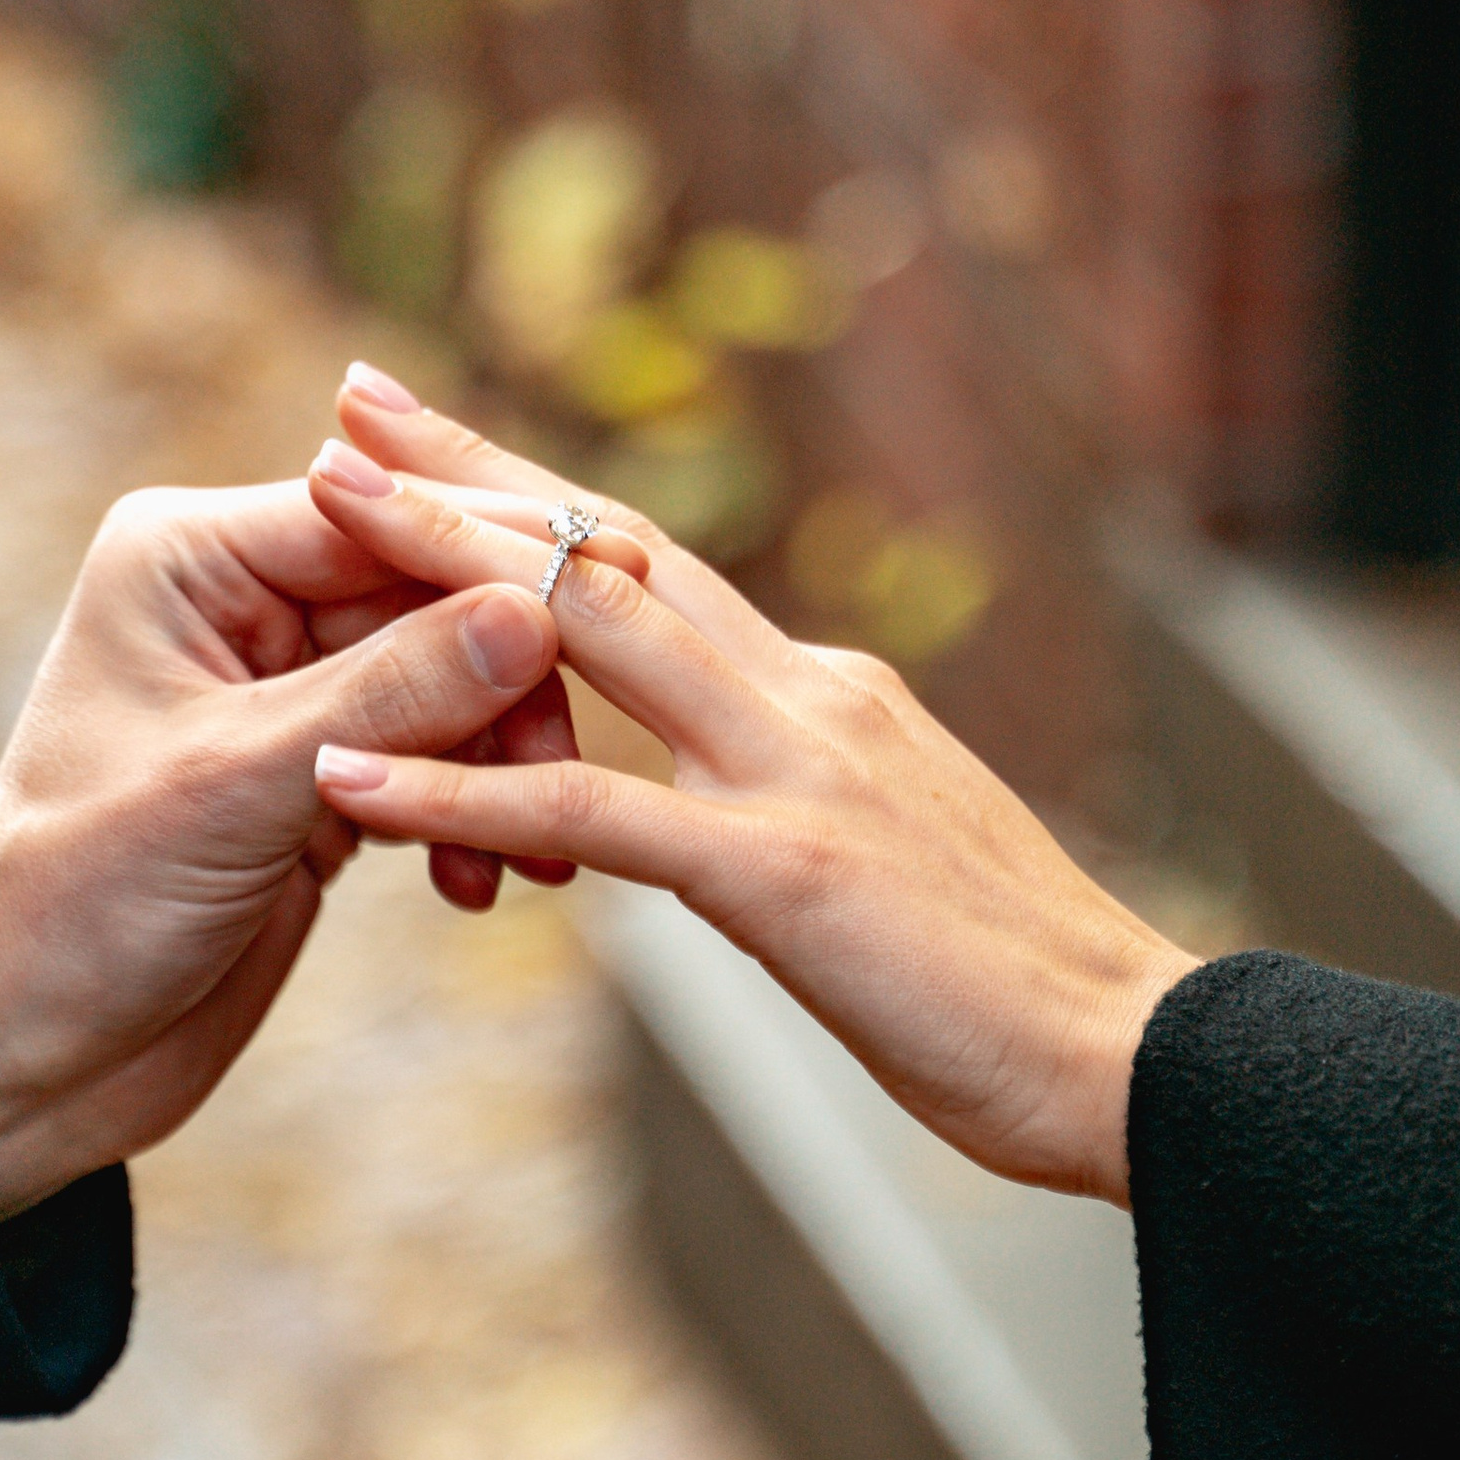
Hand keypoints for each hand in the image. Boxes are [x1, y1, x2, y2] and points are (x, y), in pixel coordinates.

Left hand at [0, 472, 641, 1221]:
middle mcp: (242, 602)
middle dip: (510, 679)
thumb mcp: (236, 786)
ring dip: (502, 761)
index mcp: (190, 558)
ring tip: (533, 849)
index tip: (609, 590)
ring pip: (451, 683)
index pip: (373, 515)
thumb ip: (389, 695)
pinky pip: (437, 762)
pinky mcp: (323, 778)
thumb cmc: (81, 902)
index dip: (492, 550)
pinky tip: (483, 884)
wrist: (30, 1052)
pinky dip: (472, 814)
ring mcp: (288, 691)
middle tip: (570, 765)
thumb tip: (531, 610)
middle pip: (430, 594)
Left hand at [302, 377, 1197, 1204]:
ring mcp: (796, 769)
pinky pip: (587, 810)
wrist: (1141, 1060)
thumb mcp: (898, 858)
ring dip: (442, 558)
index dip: (540, 498)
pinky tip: (347, 773)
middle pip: (611, 543)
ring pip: (591, 623)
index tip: (433, 444)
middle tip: (350, 398)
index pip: (659, 562)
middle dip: (470, 468)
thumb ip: (813, 797)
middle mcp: (810, 694)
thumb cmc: (1021, 993)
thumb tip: (754, 785)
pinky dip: (457, 782)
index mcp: (831, 693)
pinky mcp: (780, 870)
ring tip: (318, 499)